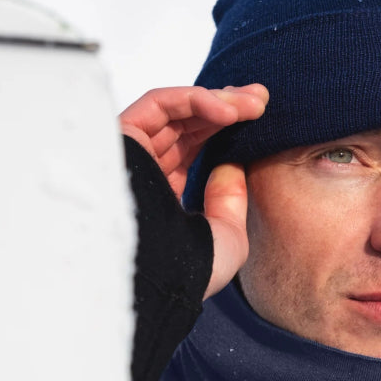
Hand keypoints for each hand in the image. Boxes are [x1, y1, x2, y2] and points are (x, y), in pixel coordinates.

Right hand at [120, 84, 267, 297]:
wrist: (157, 280)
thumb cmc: (188, 273)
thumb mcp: (225, 238)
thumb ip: (230, 202)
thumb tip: (232, 164)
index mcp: (160, 195)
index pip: (192, 148)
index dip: (224, 130)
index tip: (260, 120)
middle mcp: (142, 171)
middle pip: (185, 124)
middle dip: (228, 108)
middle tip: (262, 101)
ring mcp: (129, 153)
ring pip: (175, 110)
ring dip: (219, 101)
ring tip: (256, 104)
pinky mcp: (118, 136)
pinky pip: (158, 103)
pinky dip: (195, 99)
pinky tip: (229, 112)